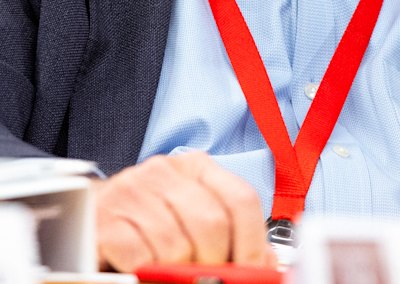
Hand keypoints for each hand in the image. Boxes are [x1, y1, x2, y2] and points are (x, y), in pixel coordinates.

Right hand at [91, 151, 275, 272]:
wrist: (90, 216)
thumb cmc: (148, 221)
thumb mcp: (192, 218)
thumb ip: (230, 234)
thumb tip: (267, 266)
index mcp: (195, 167)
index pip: (241, 198)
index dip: (253, 243)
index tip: (253, 272)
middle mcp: (165, 171)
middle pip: (211, 222)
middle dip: (214, 264)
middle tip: (204, 279)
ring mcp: (132, 190)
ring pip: (176, 243)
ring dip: (177, 271)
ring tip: (169, 273)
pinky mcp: (105, 218)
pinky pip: (140, 254)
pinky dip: (147, 272)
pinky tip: (144, 270)